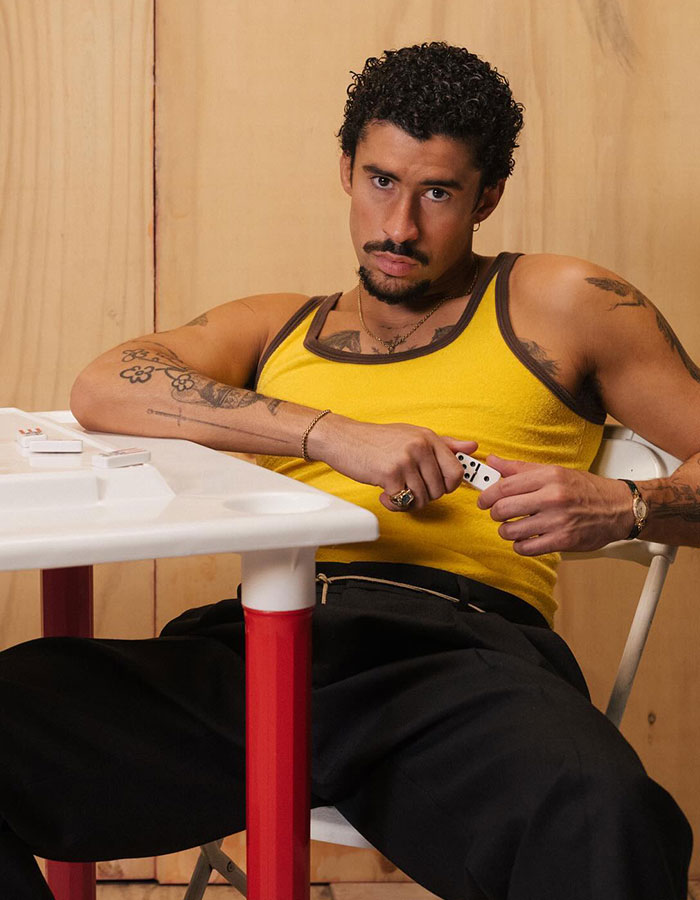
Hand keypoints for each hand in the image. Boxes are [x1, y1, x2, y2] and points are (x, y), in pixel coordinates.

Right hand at [311, 415, 476, 511]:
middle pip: (439, 490)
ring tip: (395, 491)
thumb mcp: (412, 435)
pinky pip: (404, 502)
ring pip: (422, 499)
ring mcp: (405, 460)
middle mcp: (420, 447)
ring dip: (408, 502)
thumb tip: (473, 446)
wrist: (342, 438)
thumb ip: (444, 444)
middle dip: (425, 496)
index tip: (436, 486)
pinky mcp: (390, 474)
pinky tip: (384, 495)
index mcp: (429, 438)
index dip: (448, 486)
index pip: (456, 471)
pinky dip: (394, 505)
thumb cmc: (377, 439)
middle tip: (408, 488)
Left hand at [476, 455, 635, 554]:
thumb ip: (520, 468)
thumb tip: (493, 461)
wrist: (618, 508)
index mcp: (549, 477)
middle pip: (504, 509)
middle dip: (494, 513)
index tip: (483, 500)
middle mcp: (553, 497)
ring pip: (511, 531)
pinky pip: (527, 548)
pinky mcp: (563, 540)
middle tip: (497, 514)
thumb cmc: (585, 489)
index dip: (487, 495)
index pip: (504, 486)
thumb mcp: (554, 471)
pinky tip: (524, 539)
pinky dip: (520, 546)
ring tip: (511, 528)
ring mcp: (558, 520)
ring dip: (506, 531)